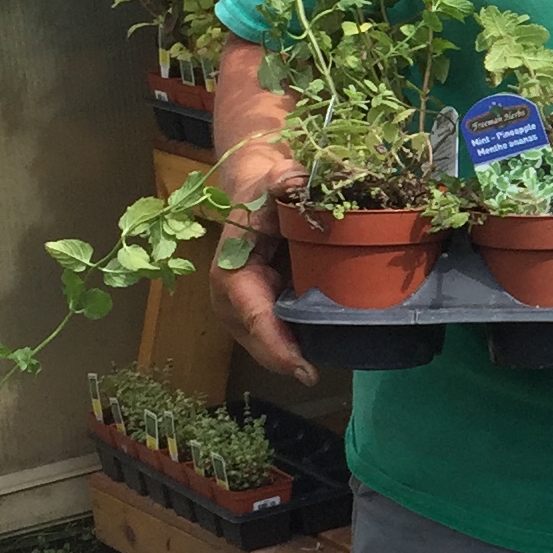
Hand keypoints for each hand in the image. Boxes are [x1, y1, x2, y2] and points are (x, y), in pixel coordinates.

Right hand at [209, 143, 314, 384]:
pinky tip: (321, 348)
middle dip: (283, 359)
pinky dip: (294, 343)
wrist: (255, 191)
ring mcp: (244, 308)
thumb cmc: (263, 190)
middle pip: (258, 340)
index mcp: (231, 271)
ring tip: (318, 366)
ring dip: (290, 356)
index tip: (300, 367)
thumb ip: (283, 180)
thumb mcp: (273, 180)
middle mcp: (232, 297)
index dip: (275, 344)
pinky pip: (277, 334)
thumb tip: (293, 178)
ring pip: (267, 343)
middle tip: (313, 374)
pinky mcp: (260, 309)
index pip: (253, 315)